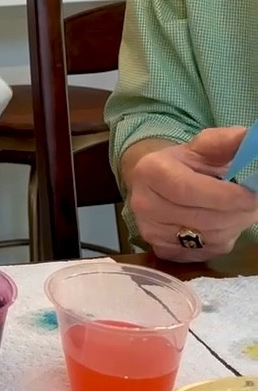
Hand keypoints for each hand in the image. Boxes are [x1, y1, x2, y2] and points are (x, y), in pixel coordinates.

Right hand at [127, 127, 257, 261]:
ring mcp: (151, 232)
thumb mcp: (201, 147)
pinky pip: (205, 252)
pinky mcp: (163, 251)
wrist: (156, 185)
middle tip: (255, 203)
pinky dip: (222, 239)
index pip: (188, 189)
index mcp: (150, 171)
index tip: (251, 196)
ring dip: (233, 225)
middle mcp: (144, 204)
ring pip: (207, 237)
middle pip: (201, 217)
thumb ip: (224, 142)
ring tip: (240, 210)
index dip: (223, 196)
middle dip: (236, 212)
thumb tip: (247, 139)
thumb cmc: (183, 164)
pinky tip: (224, 224)